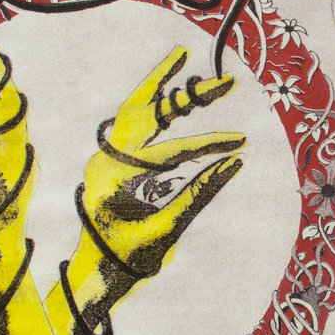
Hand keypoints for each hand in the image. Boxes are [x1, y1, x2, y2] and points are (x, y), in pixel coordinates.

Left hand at [76, 46, 244, 283]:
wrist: (94, 277)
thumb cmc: (128, 260)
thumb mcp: (167, 230)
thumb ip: (200, 194)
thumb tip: (234, 164)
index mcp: (113, 177)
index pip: (169, 152)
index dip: (208, 145)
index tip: (240, 142)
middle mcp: (105, 159)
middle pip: (144, 111)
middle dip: (182, 91)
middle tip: (218, 78)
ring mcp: (107, 158)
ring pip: (135, 111)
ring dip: (161, 87)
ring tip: (182, 57)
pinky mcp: (114, 162)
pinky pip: (134, 126)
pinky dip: (154, 108)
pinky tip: (172, 92)